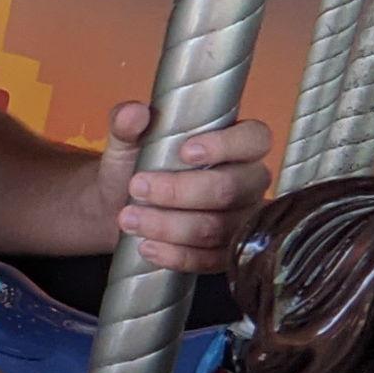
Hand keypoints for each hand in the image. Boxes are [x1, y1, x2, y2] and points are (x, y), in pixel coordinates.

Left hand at [98, 100, 271, 272]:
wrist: (119, 205)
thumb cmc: (136, 164)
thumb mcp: (126, 141)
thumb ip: (126, 122)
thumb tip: (133, 113)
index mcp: (238, 145)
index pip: (254, 139)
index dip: (225, 146)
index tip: (184, 152)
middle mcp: (249, 181)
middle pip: (229, 188)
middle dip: (178, 191)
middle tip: (136, 188)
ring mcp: (243, 218)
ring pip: (218, 227)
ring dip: (169, 225)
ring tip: (128, 219)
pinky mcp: (228, 251)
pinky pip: (212, 260)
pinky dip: (177, 255)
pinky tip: (147, 247)